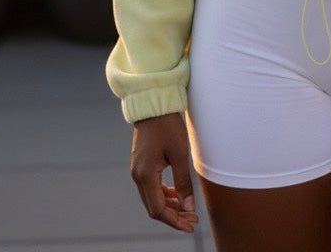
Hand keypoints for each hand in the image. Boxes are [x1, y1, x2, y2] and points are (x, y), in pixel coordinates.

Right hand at [130, 113, 198, 232]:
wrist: (154, 105)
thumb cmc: (167, 126)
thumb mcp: (180, 154)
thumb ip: (184, 182)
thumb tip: (188, 207)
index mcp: (145, 176)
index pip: (158, 210)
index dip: (175, 221)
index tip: (191, 225)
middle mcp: (138, 176)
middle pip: (154, 207)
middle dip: (173, 216)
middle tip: (193, 219)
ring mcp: (138, 171)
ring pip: (152, 198)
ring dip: (169, 206)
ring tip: (188, 208)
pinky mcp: (142, 165)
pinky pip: (152, 187)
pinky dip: (164, 194)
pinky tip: (177, 194)